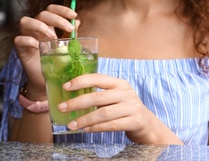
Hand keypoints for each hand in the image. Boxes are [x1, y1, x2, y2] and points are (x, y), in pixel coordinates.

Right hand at [14, 4, 77, 97]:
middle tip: (69, 29)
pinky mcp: (20, 49)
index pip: (51, 9)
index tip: (74, 14)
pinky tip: (39, 46)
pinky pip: (19, 39)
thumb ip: (70, 34)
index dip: (61, 9)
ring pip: (25, 21)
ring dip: (41, 26)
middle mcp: (35, 28)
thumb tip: (77, 21)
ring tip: (53, 37)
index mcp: (47, 25)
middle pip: (42, 14)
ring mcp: (26, 37)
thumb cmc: (55, 62)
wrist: (45, 81)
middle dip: (57, 19)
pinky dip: (29, 41)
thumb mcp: (66, 47)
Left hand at [58, 73, 181, 144]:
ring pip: (103, 113)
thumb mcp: (115, 96)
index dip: (81, 81)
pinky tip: (86, 130)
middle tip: (62, 108)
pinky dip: (96, 128)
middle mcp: (126, 93)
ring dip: (84, 120)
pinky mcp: (134, 121)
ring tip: (71, 125)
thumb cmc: (124, 108)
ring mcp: (131, 107)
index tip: (66, 87)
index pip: (98, 78)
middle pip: (98, 97)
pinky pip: (111, 125)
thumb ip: (99, 94)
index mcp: (119, 83)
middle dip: (77, 103)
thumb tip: (71, 96)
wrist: (146, 123)